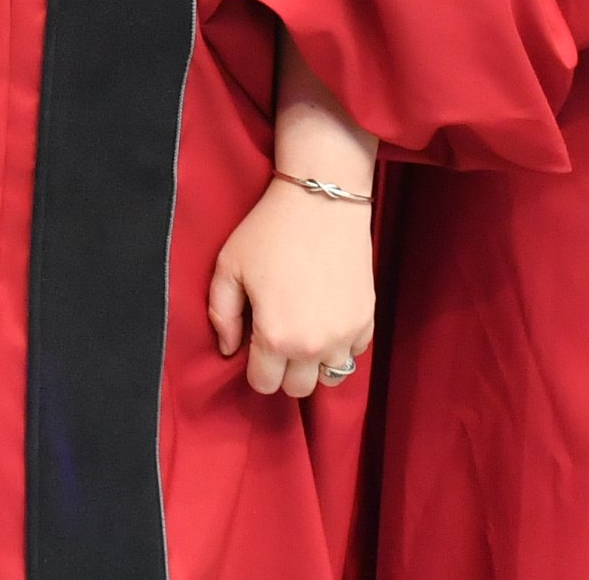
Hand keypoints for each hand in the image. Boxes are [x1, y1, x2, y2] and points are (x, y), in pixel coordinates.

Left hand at [206, 176, 377, 397]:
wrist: (321, 199)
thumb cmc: (269, 231)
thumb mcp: (228, 267)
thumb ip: (221, 314)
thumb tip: (228, 349)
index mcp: (275, 337)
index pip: (262, 384)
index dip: (253, 365)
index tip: (254, 340)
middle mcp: (313, 346)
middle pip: (297, 389)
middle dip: (283, 369)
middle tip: (277, 335)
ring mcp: (345, 335)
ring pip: (329, 377)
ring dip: (314, 363)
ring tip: (304, 331)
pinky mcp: (367, 320)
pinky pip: (353, 354)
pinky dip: (340, 345)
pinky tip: (326, 319)